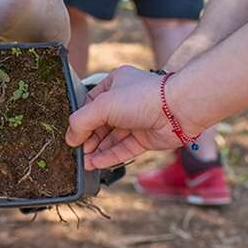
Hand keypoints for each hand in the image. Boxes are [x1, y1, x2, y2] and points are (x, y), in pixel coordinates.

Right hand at [65, 66, 181, 169]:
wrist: (178, 109)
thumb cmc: (142, 98)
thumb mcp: (103, 105)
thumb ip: (81, 121)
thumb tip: (70, 138)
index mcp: (115, 83)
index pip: (90, 103)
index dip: (80, 119)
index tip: (71, 135)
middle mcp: (125, 101)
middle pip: (100, 123)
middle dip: (88, 138)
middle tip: (76, 151)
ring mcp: (136, 120)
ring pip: (111, 138)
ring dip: (96, 150)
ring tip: (83, 162)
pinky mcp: (145, 137)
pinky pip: (123, 149)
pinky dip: (109, 156)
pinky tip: (95, 164)